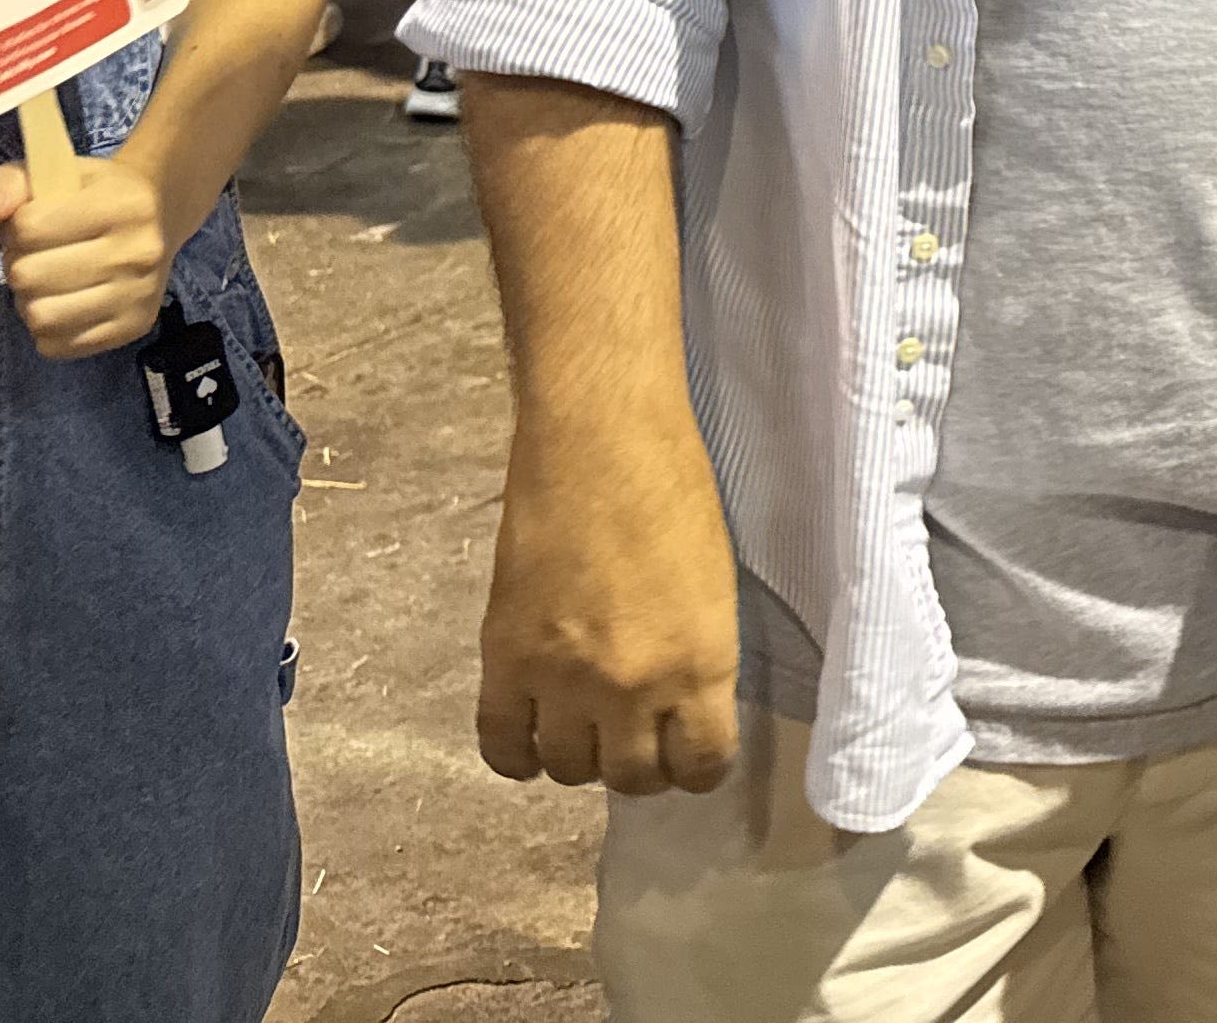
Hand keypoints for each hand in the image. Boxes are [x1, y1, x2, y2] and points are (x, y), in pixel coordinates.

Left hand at [0, 149, 190, 359]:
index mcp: (123, 204)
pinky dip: (49, 329)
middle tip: (39, 256)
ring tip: (49, 283)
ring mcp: (140, 294)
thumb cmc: (96, 193)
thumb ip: (8, 186)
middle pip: (29, 276)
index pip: (29, 228)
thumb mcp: (54, 172)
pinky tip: (65, 304)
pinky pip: (57, 346)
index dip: (15, 228)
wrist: (161, 214)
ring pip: (41, 316)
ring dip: (32, 300)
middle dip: (20, 266)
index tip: (34, 223)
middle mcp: (139, 252)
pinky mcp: (135, 326)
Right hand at [476, 403, 740, 794]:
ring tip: (586, 728)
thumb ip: (697, 658)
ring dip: (580, 757)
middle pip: (630, 777)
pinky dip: (518, 755)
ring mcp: (563, 679)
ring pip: (567, 769)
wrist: (600, 439)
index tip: (690, 756)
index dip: (696, 768)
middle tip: (635, 738)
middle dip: (638, 766)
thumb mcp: (714, 586)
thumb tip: (679, 707)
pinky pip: (502, 746)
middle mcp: (634, 687)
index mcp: (702, 663)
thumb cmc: (675, 489)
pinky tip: (532, 736)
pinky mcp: (505, 659)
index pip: (700, 766)